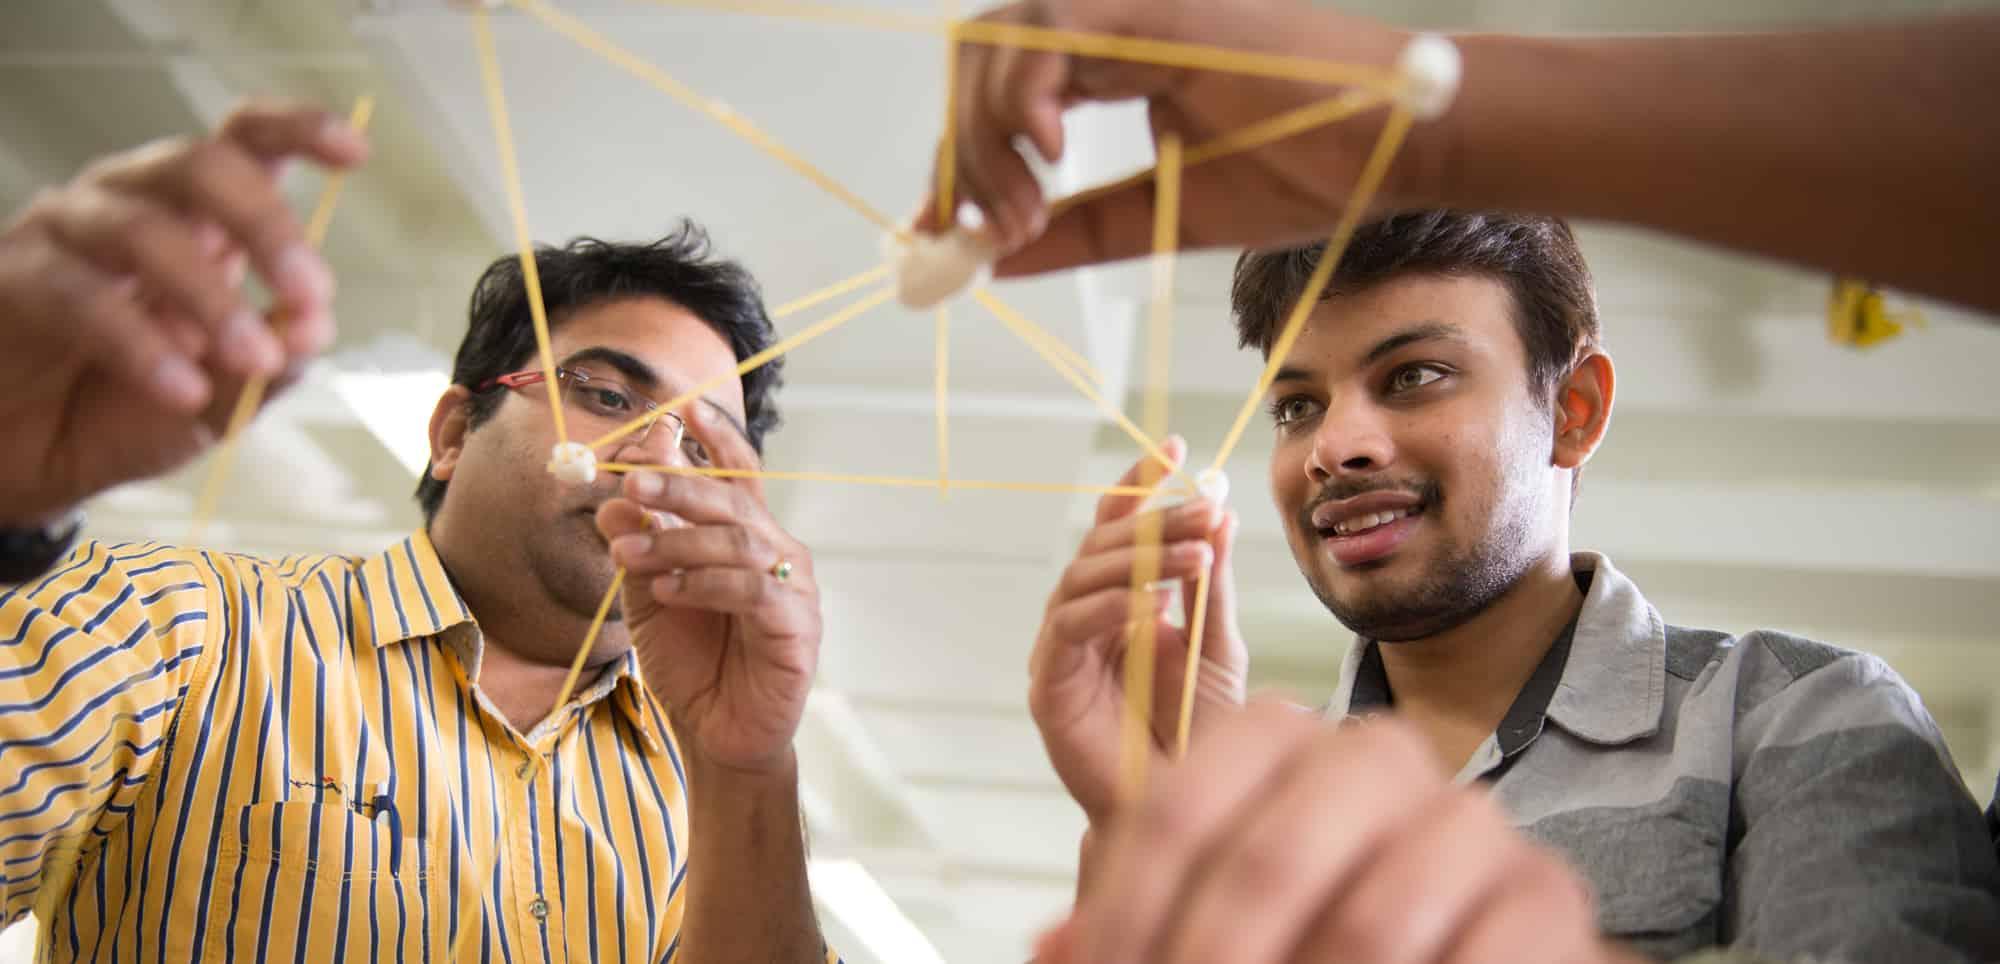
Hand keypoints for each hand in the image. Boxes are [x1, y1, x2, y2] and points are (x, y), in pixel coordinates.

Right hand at [0, 100, 367, 526]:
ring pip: (143, 230)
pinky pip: (81, 298)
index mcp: (196, 216)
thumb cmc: (130, 408)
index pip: (244, 142)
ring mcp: (66, 233)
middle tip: (311, 295)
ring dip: (213, 297)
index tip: (356, 151)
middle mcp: (132, 202)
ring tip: (255, 359)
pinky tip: (184, 389)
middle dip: (268, 226)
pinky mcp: (13, 278)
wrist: (31, 457)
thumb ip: (273, 364)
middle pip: (202, 167)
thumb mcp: (223, 396)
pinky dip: (143, 347)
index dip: (297, 131)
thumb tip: (315, 329)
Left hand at [598, 402, 820, 775]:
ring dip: (676, 542)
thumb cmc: (693, 663)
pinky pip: (751, 590)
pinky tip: (666, 590)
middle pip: (733, 500)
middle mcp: (777, 552)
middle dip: (680, 485)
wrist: (718, 735)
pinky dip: (704, 584)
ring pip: (738, 542)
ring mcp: (792, 588)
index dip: (717, 439)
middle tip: (630, 484)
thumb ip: (639, 549)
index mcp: (746, 536)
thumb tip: (614, 500)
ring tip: (626, 554)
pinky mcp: (796, 627)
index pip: (738, 473)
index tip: (682, 407)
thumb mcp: (650, 598)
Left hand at [924, 0, 1426, 275]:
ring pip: (999, 42)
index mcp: (1115, 63)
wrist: (1399, 148)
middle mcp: (1112, 26)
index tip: (939, 228)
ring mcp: (1132, 9)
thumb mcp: (1163, 218)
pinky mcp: (1156, 8)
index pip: (1000, 91)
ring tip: (1021, 212)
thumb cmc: (1310, 171)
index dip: (954, 156)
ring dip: (985, 135)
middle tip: (983, 231)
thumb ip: (1079, 231)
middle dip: (958, 151)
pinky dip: (1025, 93)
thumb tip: (994, 261)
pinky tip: (1047, 155)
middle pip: (979, 61)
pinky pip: (1050, 30)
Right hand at [1029, 437, 1245, 826]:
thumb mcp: (1217, 648)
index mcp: (1120, 602)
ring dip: (1139, 561)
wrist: (1185, 809)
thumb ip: (1210, 587)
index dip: (1140, 487)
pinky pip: (1069, 631)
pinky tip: (1152, 606)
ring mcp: (1062, 651)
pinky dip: (1109, 610)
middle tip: (1204, 512)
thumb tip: (1221, 515)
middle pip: (1101, 547)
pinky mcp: (1049, 688)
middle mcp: (1084, 619)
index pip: (1122, 530)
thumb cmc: (1198, 736)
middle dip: (1154, 523)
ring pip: (1080, 579)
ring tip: (1194, 556)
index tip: (1176, 449)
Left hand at [1036, 699, 1643, 963]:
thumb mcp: (1216, 925)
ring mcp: (1467, 822)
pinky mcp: (1546, 895)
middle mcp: (1373, 757)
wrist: (1458, 951)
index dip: (1127, 916)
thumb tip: (1050, 951)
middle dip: (1207, 961)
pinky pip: (1473, 958)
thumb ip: (1136, 929)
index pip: (1175, 812)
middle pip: (1265, 861)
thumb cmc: (1314, 935)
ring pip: (1370, 924)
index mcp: (1276, 743)